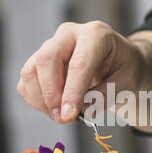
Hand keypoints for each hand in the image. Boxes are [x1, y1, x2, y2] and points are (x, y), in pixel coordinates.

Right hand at [17, 21, 141, 122]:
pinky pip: (26, 82)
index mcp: (95, 34)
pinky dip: (37, 100)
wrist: (119, 62)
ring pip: (31, 71)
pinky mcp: (39, 60)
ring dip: (42, 100)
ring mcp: (51, 45)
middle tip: (64, 118)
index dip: (72, 92)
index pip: (78, 63)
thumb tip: (81, 110)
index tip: (70, 115)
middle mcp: (69, 34)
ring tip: (63, 116)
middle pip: (46, 60)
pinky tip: (55, 109)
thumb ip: (104, 97)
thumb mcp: (125, 83)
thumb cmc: (123, 70)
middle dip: (52, 94)